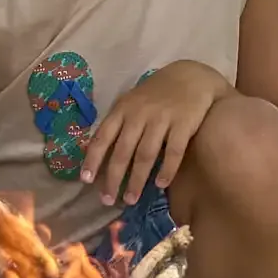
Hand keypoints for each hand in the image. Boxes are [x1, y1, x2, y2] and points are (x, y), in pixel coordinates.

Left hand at [83, 62, 231, 206]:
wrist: (192, 77)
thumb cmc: (157, 94)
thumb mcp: (132, 103)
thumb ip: (118, 124)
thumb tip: (97, 153)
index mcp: (123, 109)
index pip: (103, 137)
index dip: (93, 159)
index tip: (86, 180)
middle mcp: (139, 114)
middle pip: (123, 151)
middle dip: (114, 178)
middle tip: (108, 200)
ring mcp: (162, 118)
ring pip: (146, 154)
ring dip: (137, 180)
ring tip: (131, 199)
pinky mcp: (184, 123)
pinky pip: (174, 151)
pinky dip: (166, 169)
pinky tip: (161, 185)